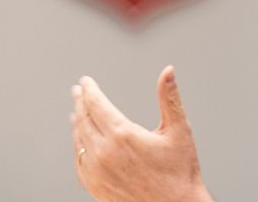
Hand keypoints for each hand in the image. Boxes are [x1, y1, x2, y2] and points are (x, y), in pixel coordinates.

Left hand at [70, 66, 212, 201]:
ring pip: (79, 139)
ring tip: (78, 111)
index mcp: (122, 135)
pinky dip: (78, 145)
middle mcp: (104, 152)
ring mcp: (96, 171)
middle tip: (78, 91)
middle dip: (80, 102)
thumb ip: (169, 97)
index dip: (89, 90)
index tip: (85, 81)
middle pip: (83, 119)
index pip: (96, 104)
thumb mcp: (179, 130)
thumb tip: (168, 71)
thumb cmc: (180, 171)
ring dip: (77, 121)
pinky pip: (79, 160)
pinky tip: (82, 140)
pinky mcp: (94, 186)